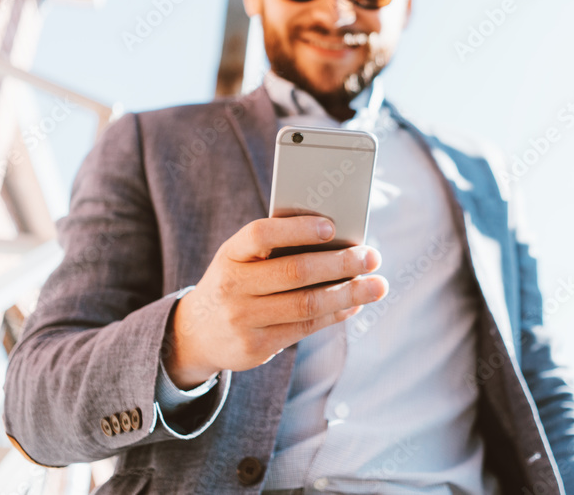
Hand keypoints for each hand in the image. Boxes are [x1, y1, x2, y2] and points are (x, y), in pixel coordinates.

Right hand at [162, 216, 386, 387]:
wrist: (195, 333)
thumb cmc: (235, 282)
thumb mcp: (242, 260)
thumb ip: (277, 249)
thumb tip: (339, 242)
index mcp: (230, 254)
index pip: (261, 234)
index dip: (297, 229)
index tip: (332, 226)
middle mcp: (232, 286)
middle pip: (294, 272)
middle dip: (340, 263)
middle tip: (372, 256)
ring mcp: (243, 320)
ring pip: (306, 304)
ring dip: (349, 293)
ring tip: (377, 285)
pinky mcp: (256, 347)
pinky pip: (305, 328)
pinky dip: (336, 314)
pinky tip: (355, 304)